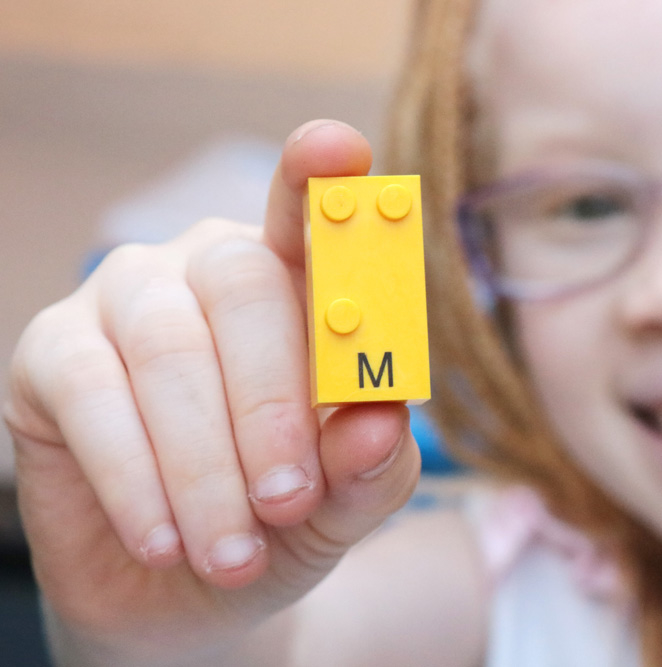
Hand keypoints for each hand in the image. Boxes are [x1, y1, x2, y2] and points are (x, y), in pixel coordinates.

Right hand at [4, 121, 422, 661]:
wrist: (185, 592)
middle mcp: (211, 267)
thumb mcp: (342, 504)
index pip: (312, 215)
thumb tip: (380, 422)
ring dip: (205, 465)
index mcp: (297, 284)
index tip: (337, 150)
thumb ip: (371, 466)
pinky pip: (91, 394)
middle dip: (272, 406)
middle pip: (245, 285)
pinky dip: (136, 478)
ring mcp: (127, 298)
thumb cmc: (279, 522)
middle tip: (288, 503)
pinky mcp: (51, 351)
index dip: (322, 179)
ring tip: (233, 555)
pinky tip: (163, 542)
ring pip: (169, 347)